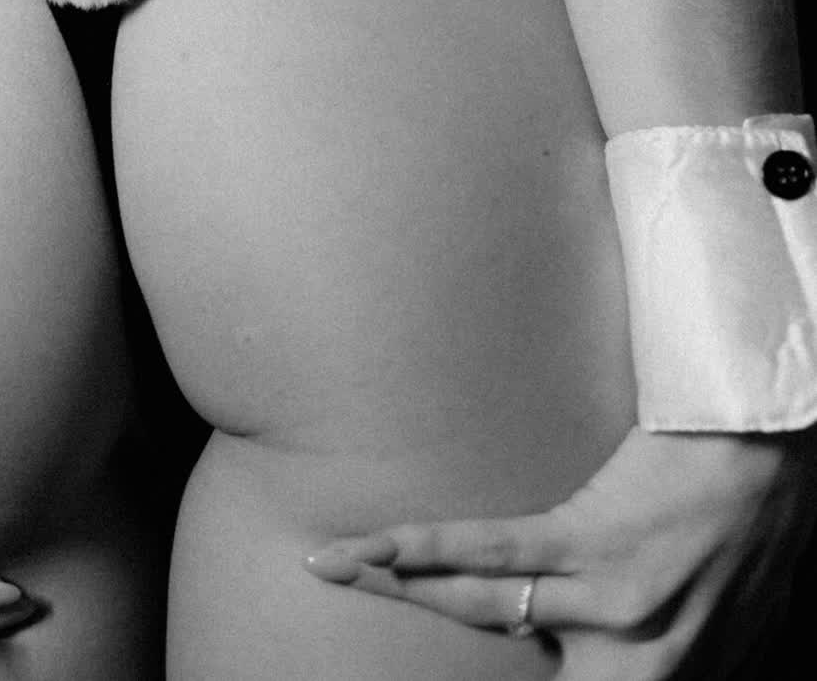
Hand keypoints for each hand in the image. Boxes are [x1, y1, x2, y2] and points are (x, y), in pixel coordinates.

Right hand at [305, 426, 816, 679]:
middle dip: (433, 638)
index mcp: (659, 674)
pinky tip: (370, 547)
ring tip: (332, 567)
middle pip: (502, 652)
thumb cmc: (756, 517)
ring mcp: (608, 606)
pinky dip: (420, 551)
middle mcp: (633, 662)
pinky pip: (487, 553)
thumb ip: (657, 635)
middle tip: (353, 611)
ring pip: (477, 605)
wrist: (776, 447)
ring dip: (395, 585)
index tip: (449, 679)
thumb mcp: (720, 605)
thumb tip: (589, 635)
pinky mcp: (590, 542)